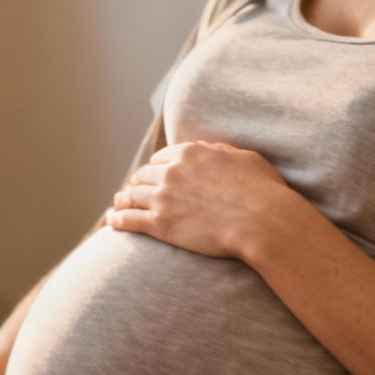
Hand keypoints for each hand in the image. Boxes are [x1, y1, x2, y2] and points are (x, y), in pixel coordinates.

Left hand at [106, 141, 296, 260]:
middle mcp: (171, 172)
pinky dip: (117, 219)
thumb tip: (209, 150)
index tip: (153, 174)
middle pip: (143, 175)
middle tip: (133, 190)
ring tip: (117, 204)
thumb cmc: (262, 190)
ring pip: (132, 196)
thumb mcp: (244, 158)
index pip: (162, 157)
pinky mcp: (160, 225)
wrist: (262, 221)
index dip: (155, 166)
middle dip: (138, 182)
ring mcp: (163, 198)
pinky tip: (111, 222)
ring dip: (123, 199)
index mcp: (190, 153)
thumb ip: (220, 152)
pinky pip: (130, 220)